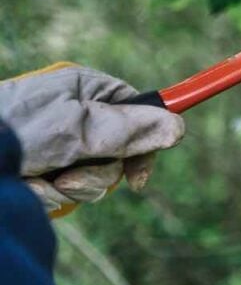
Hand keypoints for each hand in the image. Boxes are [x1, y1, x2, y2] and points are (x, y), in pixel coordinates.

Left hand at [0, 63, 184, 215]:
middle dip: (96, 171)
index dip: (147, 140)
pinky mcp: (40, 170)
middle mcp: (74, 114)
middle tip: (68, 175)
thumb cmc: (13, 132)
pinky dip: (50, 195)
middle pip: (119, 149)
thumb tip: (180, 127)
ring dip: (70, 187)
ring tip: (39, 180)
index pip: (139, 109)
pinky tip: (28, 189)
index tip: (141, 175)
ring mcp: (57, 143)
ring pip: (94, 175)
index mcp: (86, 88)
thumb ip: (132, 129)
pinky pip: (65, 190)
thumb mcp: (79, 128)